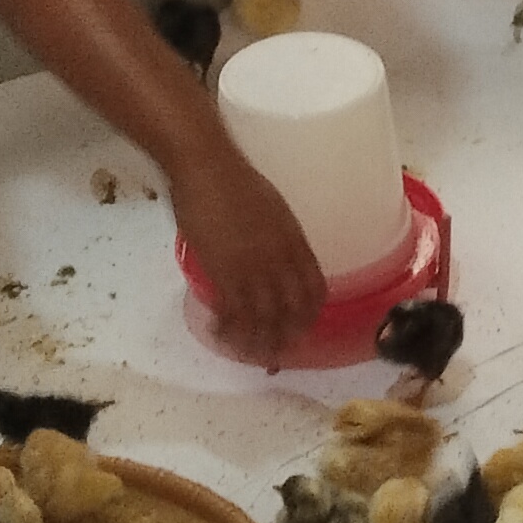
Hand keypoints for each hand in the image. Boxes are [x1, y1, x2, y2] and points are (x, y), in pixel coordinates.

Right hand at [175, 145, 324, 357]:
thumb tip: (270, 253)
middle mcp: (281, 261)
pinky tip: (221, 334)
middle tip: (275, 353)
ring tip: (249, 353)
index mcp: (295, 242)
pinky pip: (234, 314)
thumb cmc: (234, 179)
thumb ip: (276, 236)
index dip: (309, 313)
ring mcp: (254, 269)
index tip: (300, 325)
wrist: (208, 168)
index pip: (314, 289)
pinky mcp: (225, 273)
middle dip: (286, 337)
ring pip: (264, 320)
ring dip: (258, 342)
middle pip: (293, 311)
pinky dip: (229, 329)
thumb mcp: (272, 209)